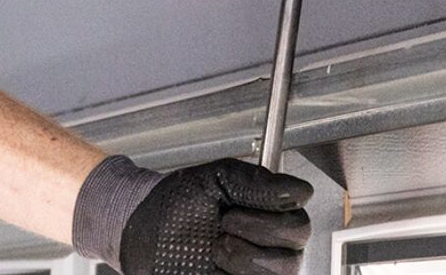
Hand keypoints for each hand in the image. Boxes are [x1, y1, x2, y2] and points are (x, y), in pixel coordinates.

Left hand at [73, 156, 313, 274]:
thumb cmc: (180, 202)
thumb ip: (257, 182)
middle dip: (256, 233)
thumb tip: (297, 190)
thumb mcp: (217, 179)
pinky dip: (232, 274)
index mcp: (272, 214)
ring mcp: (257, 271)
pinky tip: (215, 266)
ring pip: (280, 274)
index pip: (300, 217)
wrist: (145, 229)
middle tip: (223, 225)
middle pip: (295, 250)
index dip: (274, 210)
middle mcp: (272, 246)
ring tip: (216, 248)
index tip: (238, 204)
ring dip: (244, 259)